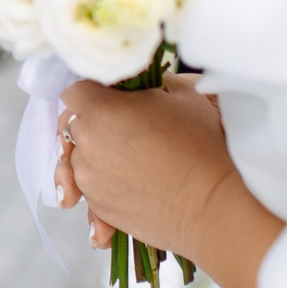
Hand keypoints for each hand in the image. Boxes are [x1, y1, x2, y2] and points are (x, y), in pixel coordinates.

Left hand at [57, 72, 238, 259]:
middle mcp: (86, 144)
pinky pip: (91, 190)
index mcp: (100, 110)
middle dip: (94, 123)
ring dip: (98, 156)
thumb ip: (145, 82)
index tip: (108, 97)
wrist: (213, 205)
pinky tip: (128, 183)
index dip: (90, 93)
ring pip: (80, 159)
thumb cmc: (202, 146)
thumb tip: (134, 79)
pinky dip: (104, 185)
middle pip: (73, 126)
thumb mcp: (181, 96)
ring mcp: (89, 179)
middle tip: (126, 127)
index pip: (73, 92)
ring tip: (132, 158)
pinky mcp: (100, 207)